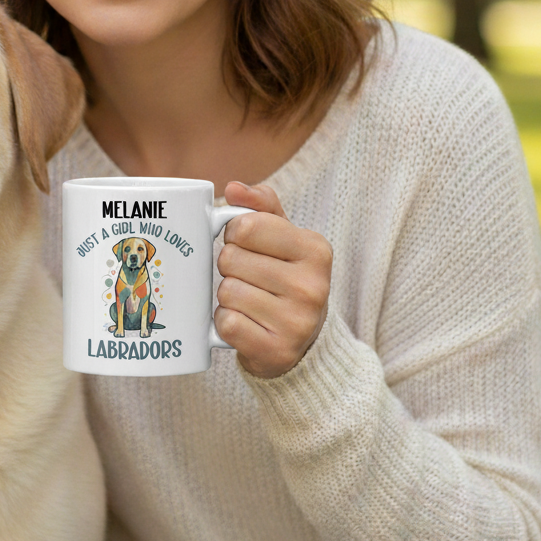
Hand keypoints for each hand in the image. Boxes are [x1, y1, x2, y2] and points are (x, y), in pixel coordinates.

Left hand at [215, 181, 331, 378]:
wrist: (303, 342)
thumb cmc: (286, 277)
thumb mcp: (283, 236)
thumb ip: (261, 205)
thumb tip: (233, 188)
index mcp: (315, 249)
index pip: (246, 226)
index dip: (233, 233)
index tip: (243, 243)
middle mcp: (313, 286)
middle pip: (230, 259)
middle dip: (229, 266)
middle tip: (247, 276)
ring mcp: (297, 322)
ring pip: (227, 291)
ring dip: (227, 295)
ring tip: (248, 299)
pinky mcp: (277, 351)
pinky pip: (227, 323)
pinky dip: (226, 322)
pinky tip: (245, 322)